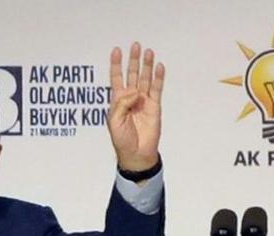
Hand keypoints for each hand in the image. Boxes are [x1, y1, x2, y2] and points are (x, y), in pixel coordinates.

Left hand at [107, 42, 164, 171]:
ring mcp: (143, 101)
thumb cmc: (121, 139)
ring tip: (148, 52)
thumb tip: (134, 91)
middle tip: (135, 45)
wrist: (136, 153)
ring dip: (146, 66)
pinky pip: (157, 89)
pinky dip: (158, 78)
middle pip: (132, 75)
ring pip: (145, 79)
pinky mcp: (154, 106)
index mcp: (117, 101)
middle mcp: (130, 98)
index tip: (116, 51)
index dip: (116, 65)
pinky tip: (159, 67)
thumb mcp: (114, 121)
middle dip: (133, 60)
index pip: (116, 78)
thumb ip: (122, 104)